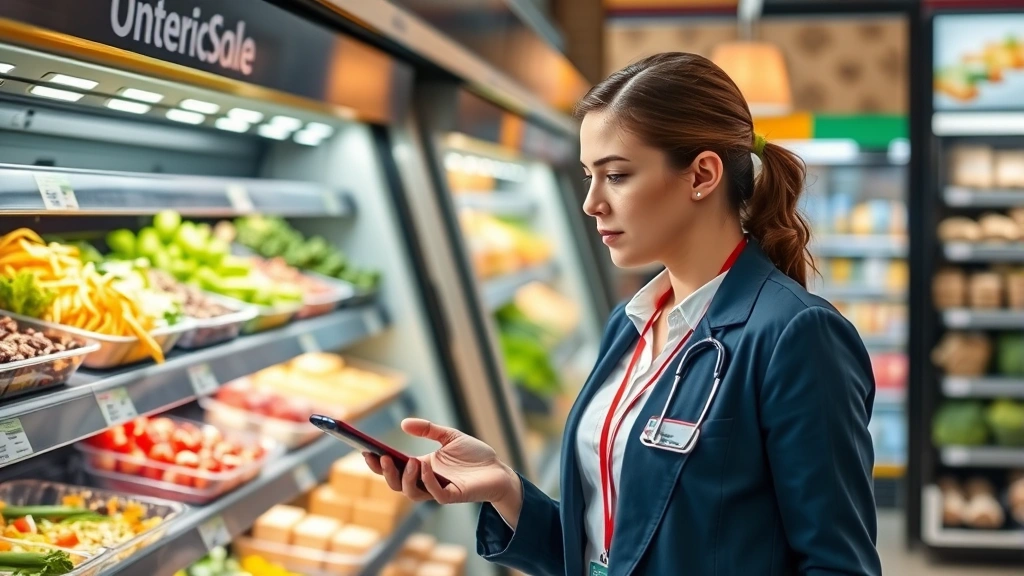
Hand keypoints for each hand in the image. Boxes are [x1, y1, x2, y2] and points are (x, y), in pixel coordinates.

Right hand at [363, 418, 523, 526]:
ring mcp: (438, 490)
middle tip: (380, 457)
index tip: (365, 450)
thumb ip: (428, 429)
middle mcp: (426, 481)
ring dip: (405, 478)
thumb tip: (403, 423)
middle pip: (396, 484)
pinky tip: (424, 466)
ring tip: (408, 461)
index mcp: (422, 467)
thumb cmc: (475, 455)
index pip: (394, 469)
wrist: (499, 469)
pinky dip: (426, 480)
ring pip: (411, 493)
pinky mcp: (453, 496)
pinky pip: (434, 493)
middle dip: (385, 473)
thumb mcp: (449, 436)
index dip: (378, 463)